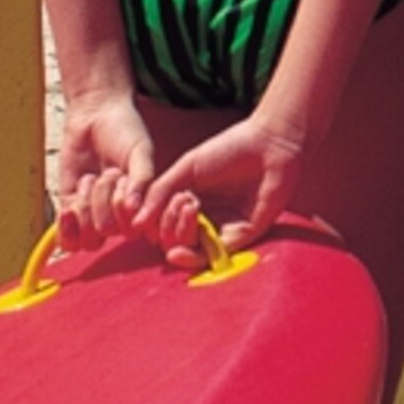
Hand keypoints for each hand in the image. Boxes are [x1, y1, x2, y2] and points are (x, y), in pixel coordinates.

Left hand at [52, 93, 156, 249]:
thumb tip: (133, 208)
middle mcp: (119, 216)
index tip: (124, 179)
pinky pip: (67, 240)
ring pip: (88, 240)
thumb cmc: (124, 131)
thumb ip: (142, 178)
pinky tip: (68, 208)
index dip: (124, 208)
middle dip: (103, 199)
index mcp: (141, 206)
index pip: (133, 230)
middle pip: (107, 231)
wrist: (95, 115)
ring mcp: (94, 216)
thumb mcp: (140, 151)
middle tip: (107, 172)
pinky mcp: (71, 212)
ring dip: (85, 208)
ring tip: (89, 180)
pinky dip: (67, 228)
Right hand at [139, 114, 307, 262]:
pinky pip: (212, 258)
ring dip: (179, 237)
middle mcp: (204, 219)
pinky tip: (179, 251)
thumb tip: (135, 226)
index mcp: (189, 202)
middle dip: (168, 226)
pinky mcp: (241, 237)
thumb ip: (159, 193)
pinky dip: (192, 257)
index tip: (166, 198)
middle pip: (173, 240)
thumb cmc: (228, 150)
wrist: (268, 145)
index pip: (161, 224)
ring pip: (189, 251)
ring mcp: (221, 229)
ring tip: (190, 209)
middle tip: (184, 201)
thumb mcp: (186, 169)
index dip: (154, 219)